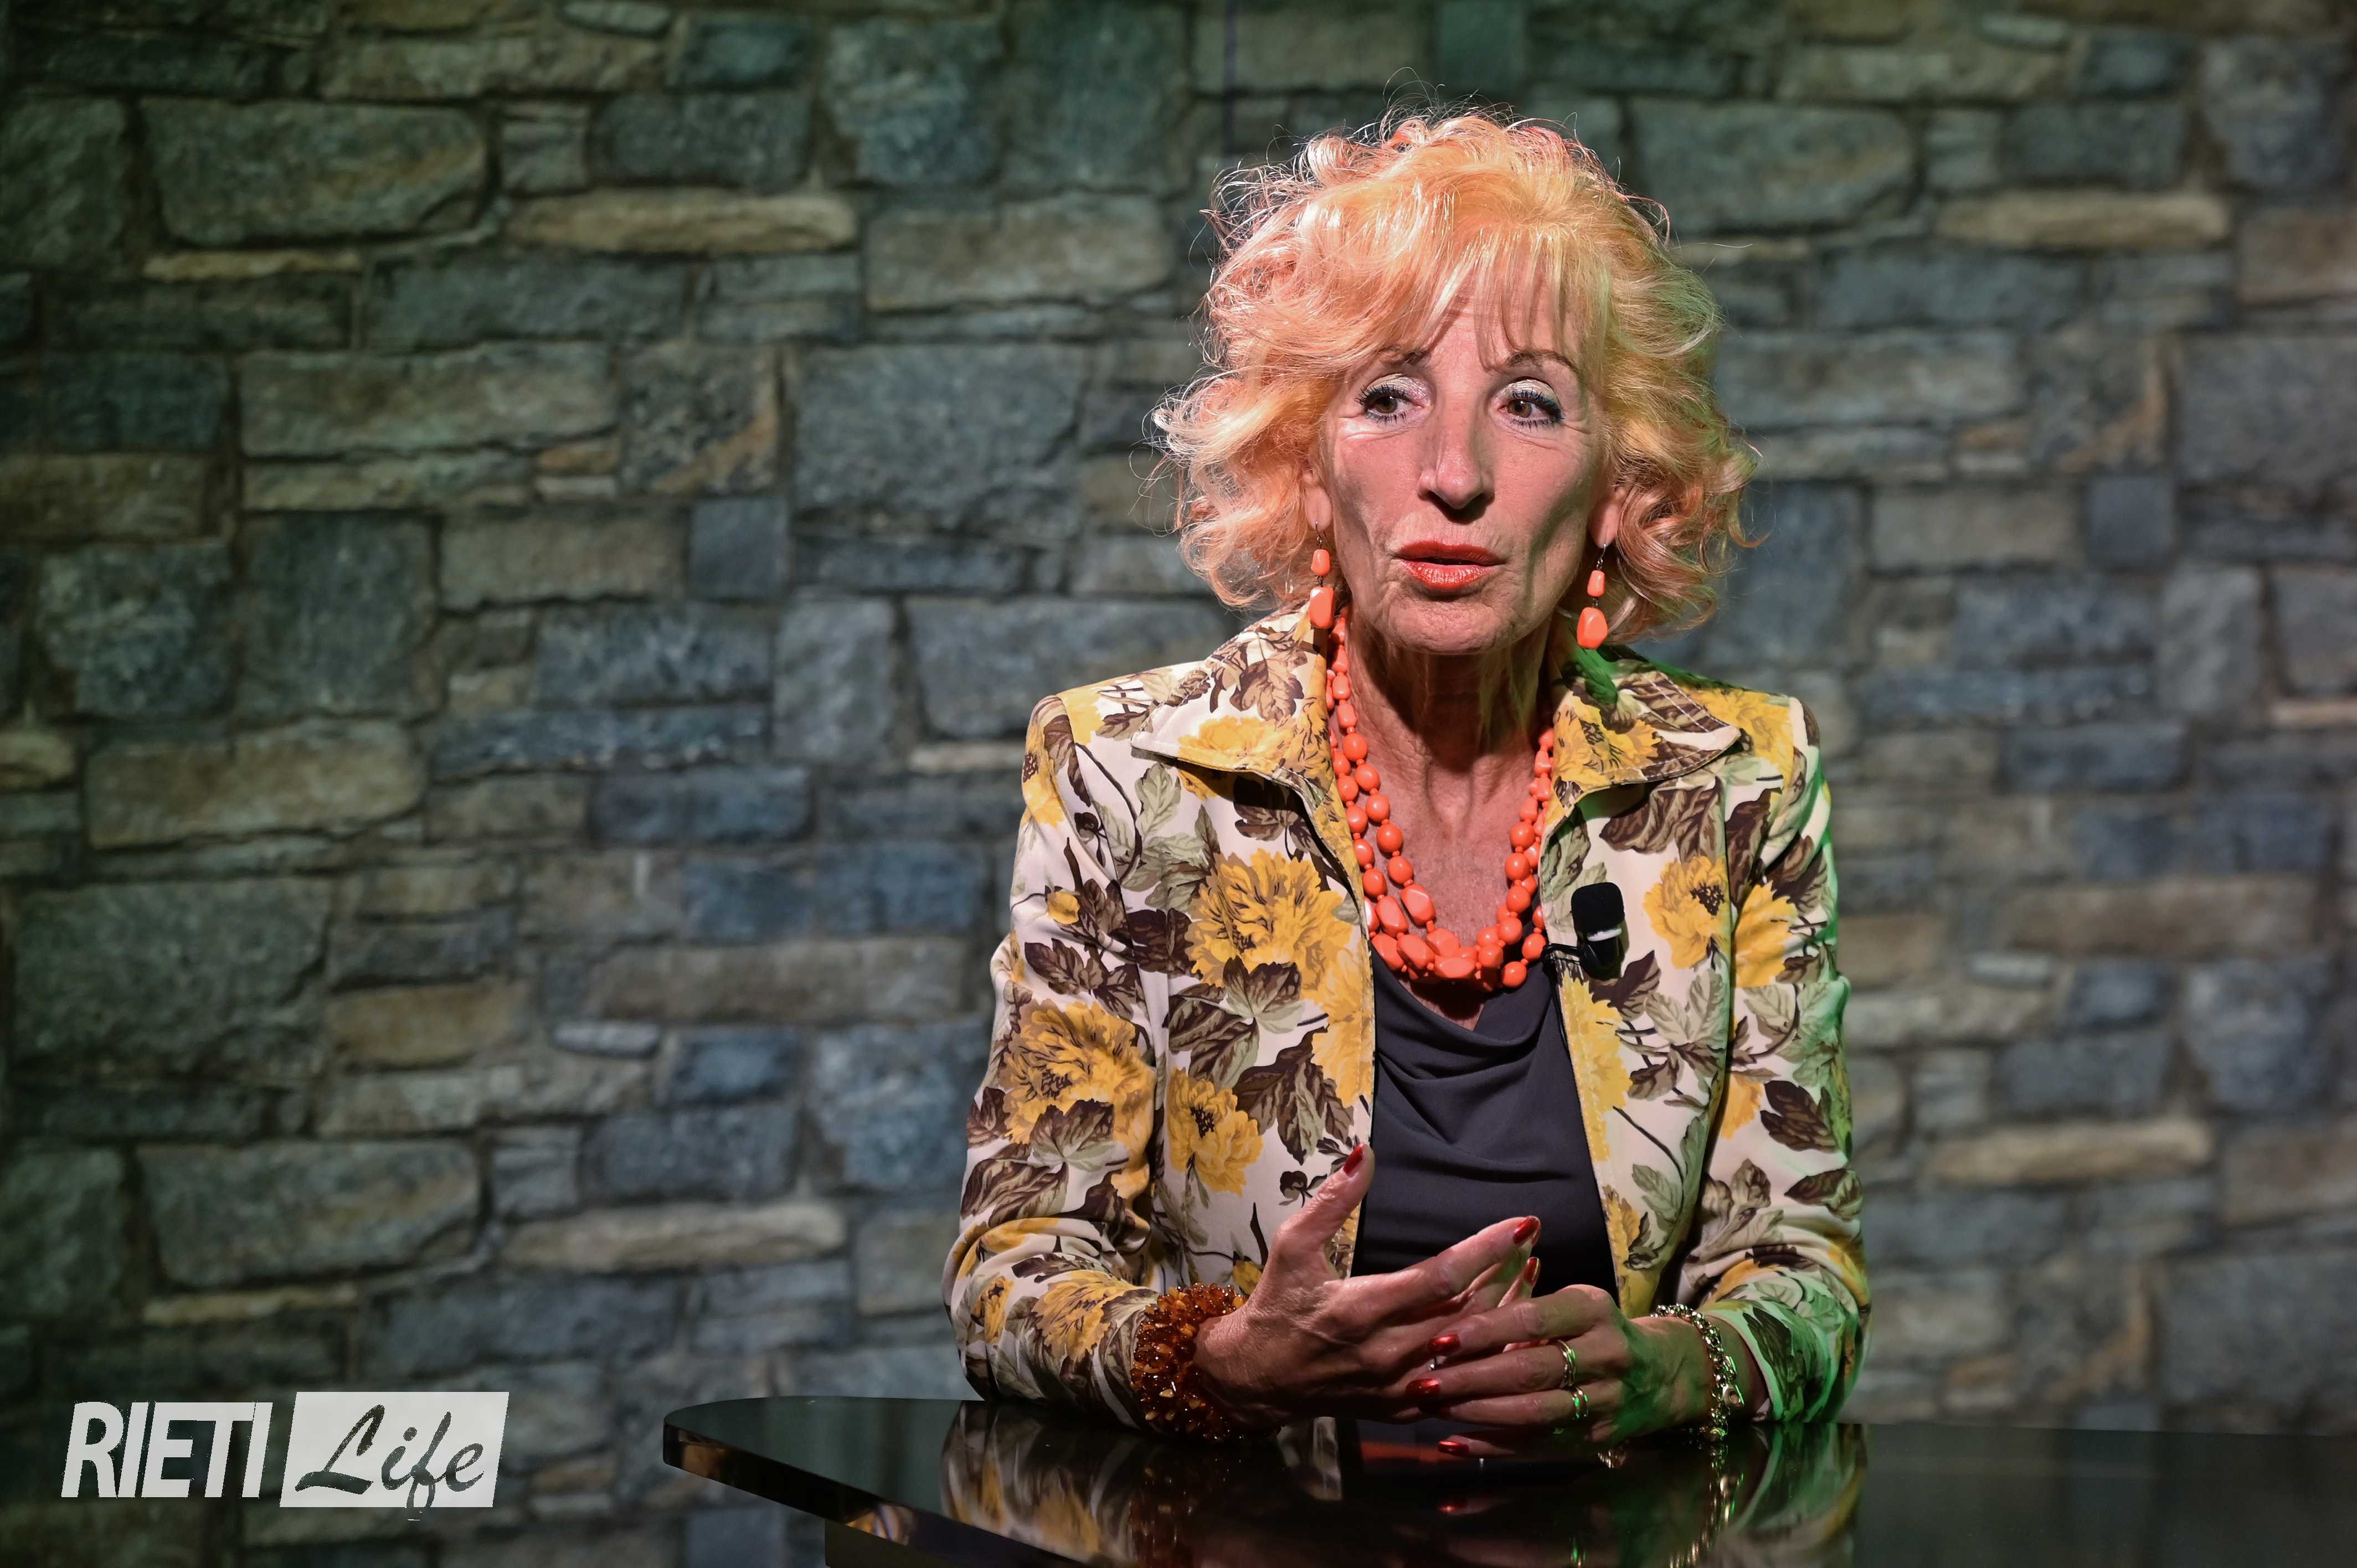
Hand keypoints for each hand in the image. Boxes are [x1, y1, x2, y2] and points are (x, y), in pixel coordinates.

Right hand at [1192, 1143, 1540, 1429]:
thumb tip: (1366, 1154)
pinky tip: (1511, 1325)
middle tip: (1531, 1239)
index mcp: (1360, 1310)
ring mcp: (1399, 1387)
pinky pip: (1464, 1386)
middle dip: (1508, 1273)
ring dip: (1508, 1312)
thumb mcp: (1293, 1245)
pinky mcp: (1405, 1408)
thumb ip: (1332, 1201)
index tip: (1523, 1223)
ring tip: (1532, 1271)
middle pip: (1469, 1315)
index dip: (1486, 1250)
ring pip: (1474, 1353)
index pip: (1440, 1278)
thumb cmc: (1278, 1304)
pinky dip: (1492, 1354)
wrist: (1258, 1377)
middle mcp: (1386, 1353)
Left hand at [1410, 1284, 1710, 1443]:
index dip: (1484, 1331)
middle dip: (1471, 1378)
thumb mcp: (1575, 1302)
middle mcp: (1604, 1356)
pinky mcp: (1593, 1439)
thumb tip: (1459, 1296)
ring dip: (1476, 1414)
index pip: (1532, 1319)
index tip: (1440, 1340)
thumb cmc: (1597, 1328)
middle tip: (1424, 1382)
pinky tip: (1452, 1445)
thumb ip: (1525, 1301)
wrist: (1662, 1374)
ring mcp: (1603, 1402)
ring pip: (1532, 1413)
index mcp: (1593, 1311)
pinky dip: (1491, 1447)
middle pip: (1530, 1371)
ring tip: (1432, 1409)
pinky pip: (1535, 1445)